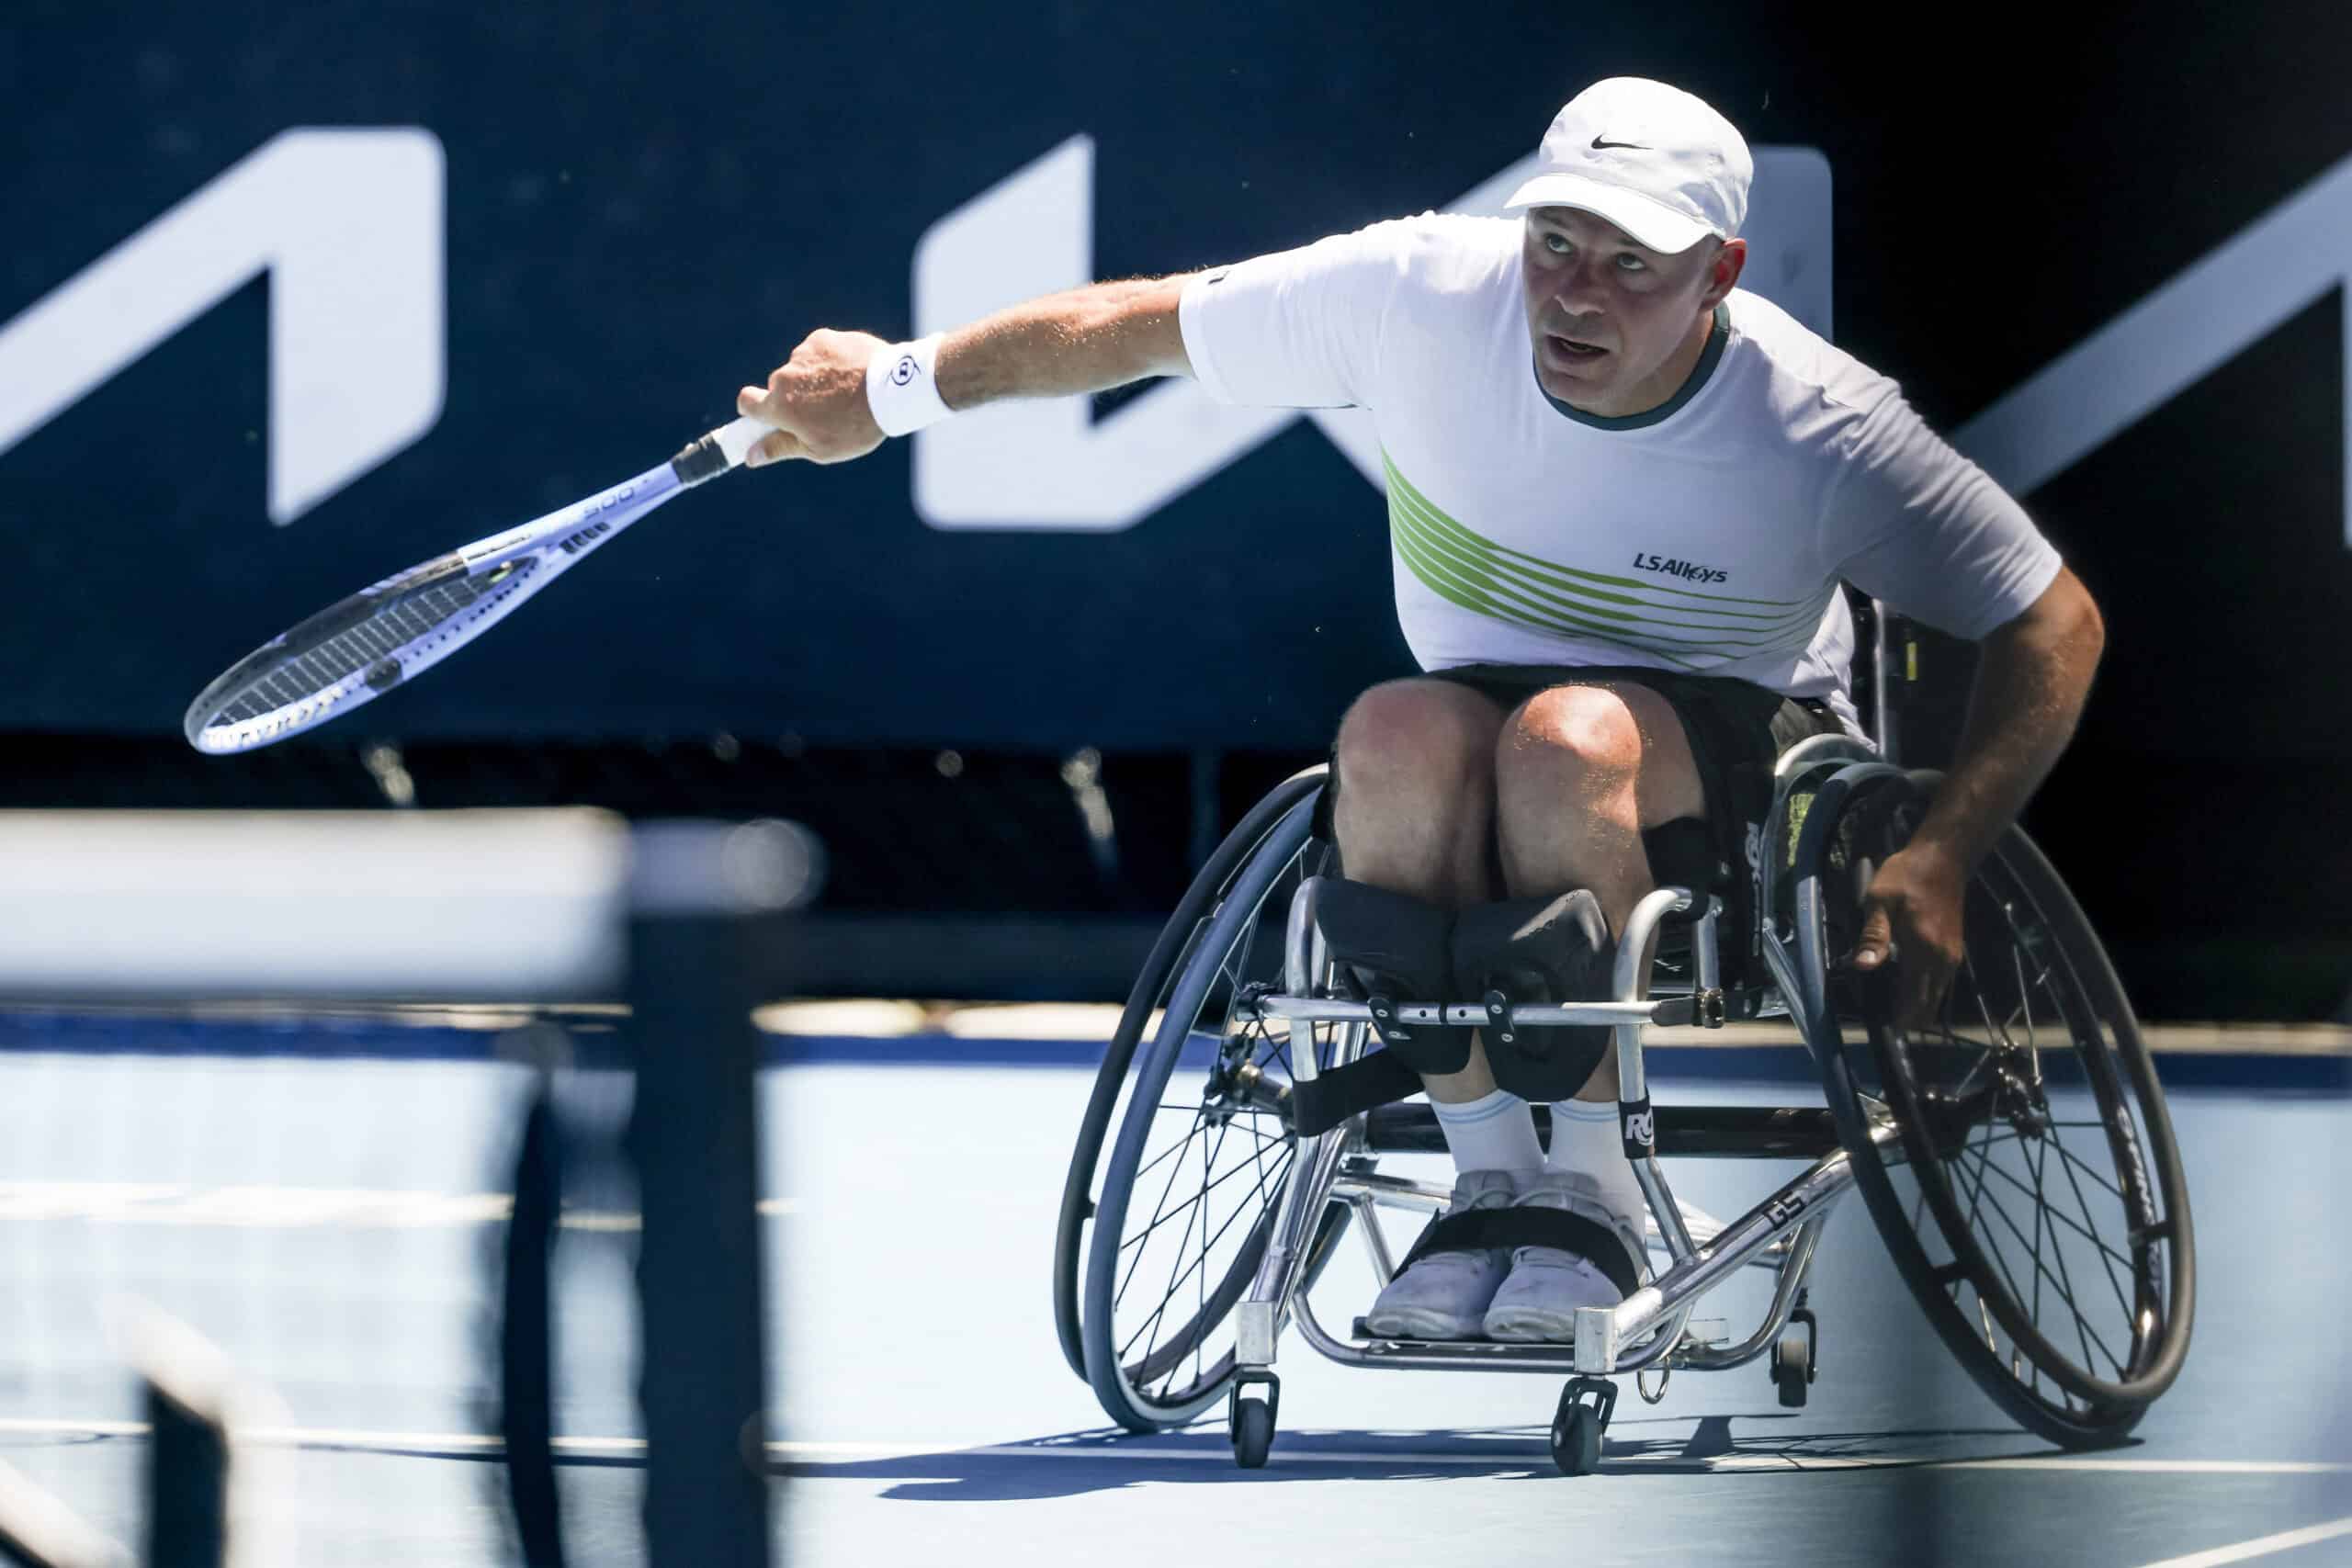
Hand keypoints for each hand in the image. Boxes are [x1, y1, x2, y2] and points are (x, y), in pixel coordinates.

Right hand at [736, 329, 888, 466]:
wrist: (892, 389)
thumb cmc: (855, 427)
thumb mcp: (819, 449)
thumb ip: (780, 448)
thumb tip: (749, 456)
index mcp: (779, 406)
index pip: (746, 402)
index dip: (753, 410)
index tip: (765, 415)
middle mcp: (784, 376)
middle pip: (778, 386)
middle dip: (793, 397)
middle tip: (824, 410)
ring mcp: (803, 354)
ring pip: (800, 369)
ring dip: (813, 378)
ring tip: (845, 392)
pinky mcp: (821, 339)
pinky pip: (818, 352)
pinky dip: (829, 362)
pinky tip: (851, 373)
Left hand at [1846, 843, 1967, 1031]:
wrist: (1943, 857)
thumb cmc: (1906, 876)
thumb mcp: (1880, 901)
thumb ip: (1872, 936)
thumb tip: (1861, 967)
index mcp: (1924, 950)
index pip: (1914, 999)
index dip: (1899, 1018)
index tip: (1883, 1029)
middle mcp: (1943, 959)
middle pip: (1929, 1005)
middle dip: (1909, 1019)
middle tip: (1884, 1024)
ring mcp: (1952, 955)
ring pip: (1939, 996)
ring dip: (1920, 1008)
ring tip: (1895, 1013)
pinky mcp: (1954, 949)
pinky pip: (1942, 983)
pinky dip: (1928, 994)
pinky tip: (1910, 993)